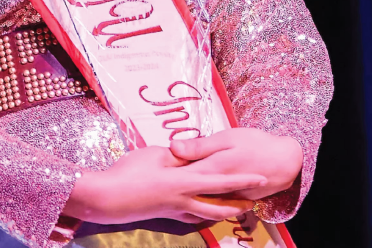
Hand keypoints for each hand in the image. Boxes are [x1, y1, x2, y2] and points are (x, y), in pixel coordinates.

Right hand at [63, 146, 266, 224]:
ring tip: (233, 208)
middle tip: (253, 202)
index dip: (242, 179)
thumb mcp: (154, 155)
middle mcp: (185, 200)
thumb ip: (176, 156)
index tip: (262, 178)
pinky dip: (202, 214)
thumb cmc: (130, 172)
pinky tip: (201, 211)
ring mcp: (175, 210)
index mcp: (185, 182)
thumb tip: (188, 156)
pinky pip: (191, 216)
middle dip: (238, 204)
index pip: (221, 181)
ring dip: (222, 211)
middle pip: (219, 205)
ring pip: (207, 214)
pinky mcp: (165, 215)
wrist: (109, 197)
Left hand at [170, 128, 302, 199]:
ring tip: (174, 185)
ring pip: (201, 198)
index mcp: (212, 169)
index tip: (152, 164)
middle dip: (173, 183)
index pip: (181, 172)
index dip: (165, 169)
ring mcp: (227, 197)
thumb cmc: (255, 143)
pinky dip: (205, 198)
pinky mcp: (236, 201)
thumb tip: (172, 147)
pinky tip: (196, 192)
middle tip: (159, 176)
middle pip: (188, 188)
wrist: (286, 161)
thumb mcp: (227, 138)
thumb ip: (200, 146)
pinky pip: (215, 202)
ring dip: (189, 192)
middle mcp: (217, 188)